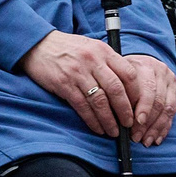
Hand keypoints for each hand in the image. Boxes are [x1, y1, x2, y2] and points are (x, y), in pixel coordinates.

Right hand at [20, 29, 156, 139]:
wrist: (37, 44)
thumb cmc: (67, 48)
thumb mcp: (91, 47)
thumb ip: (108, 63)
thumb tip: (126, 87)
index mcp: (103, 51)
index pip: (128, 74)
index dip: (136, 94)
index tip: (138, 107)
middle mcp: (92, 61)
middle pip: (116, 90)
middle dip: (125, 111)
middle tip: (129, 124)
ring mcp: (77, 73)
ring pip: (100, 101)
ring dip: (109, 120)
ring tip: (114, 131)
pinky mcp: (63, 84)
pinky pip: (82, 106)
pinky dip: (92, 120)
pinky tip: (97, 128)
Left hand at [123, 54, 175, 144]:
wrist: (142, 62)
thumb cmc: (124, 71)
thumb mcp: (118, 74)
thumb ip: (118, 91)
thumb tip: (114, 115)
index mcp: (144, 66)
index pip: (147, 90)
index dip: (142, 108)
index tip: (132, 124)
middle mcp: (161, 72)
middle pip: (158, 101)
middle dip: (147, 123)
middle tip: (136, 137)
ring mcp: (171, 81)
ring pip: (168, 109)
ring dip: (156, 128)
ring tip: (145, 141)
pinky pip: (173, 112)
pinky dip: (164, 128)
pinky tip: (157, 138)